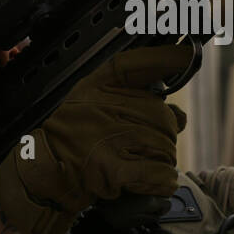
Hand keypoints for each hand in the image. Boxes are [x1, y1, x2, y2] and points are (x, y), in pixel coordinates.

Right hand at [0, 45, 188, 233]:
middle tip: (142, 145)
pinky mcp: (113, 169)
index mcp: (101, 84)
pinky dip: (161, 181)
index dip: (169, 57)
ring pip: (166, 147)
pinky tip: (152, 181)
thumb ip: (135, 89)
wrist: (45, 171)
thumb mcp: (94, 95)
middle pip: (165, 118)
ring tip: (138, 163)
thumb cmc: (72, 135)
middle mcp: (106, 106)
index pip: (141, 63)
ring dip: (160, 161)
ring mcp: (111, 137)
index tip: (188, 52)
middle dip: (163, 136)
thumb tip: (179, 103)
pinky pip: (159, 174)